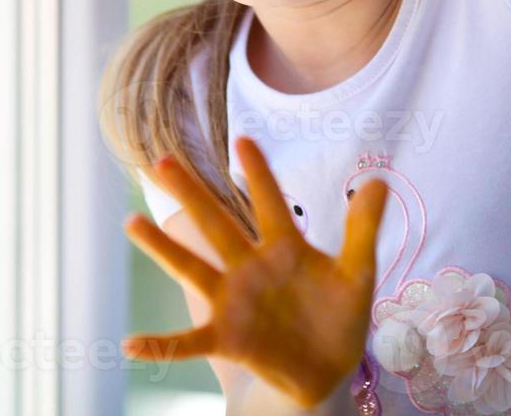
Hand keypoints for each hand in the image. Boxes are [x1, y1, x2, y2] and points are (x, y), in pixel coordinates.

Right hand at [122, 137, 389, 408]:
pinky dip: (159, 346)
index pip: (269, 202)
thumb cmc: (338, 316)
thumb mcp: (357, 273)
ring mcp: (235, 302)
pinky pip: (187, 343)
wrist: (329, 370)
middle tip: (163, 161)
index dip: (259, 172)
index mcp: (284, 247)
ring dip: (163, 249)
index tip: (243, 138)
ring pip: (193, 269)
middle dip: (192, 194)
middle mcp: (251, 267)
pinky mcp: (227, 339)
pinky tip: (129, 344)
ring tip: (132, 223)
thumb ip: (363, 229)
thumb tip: (380, 179)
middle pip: (217, 224)